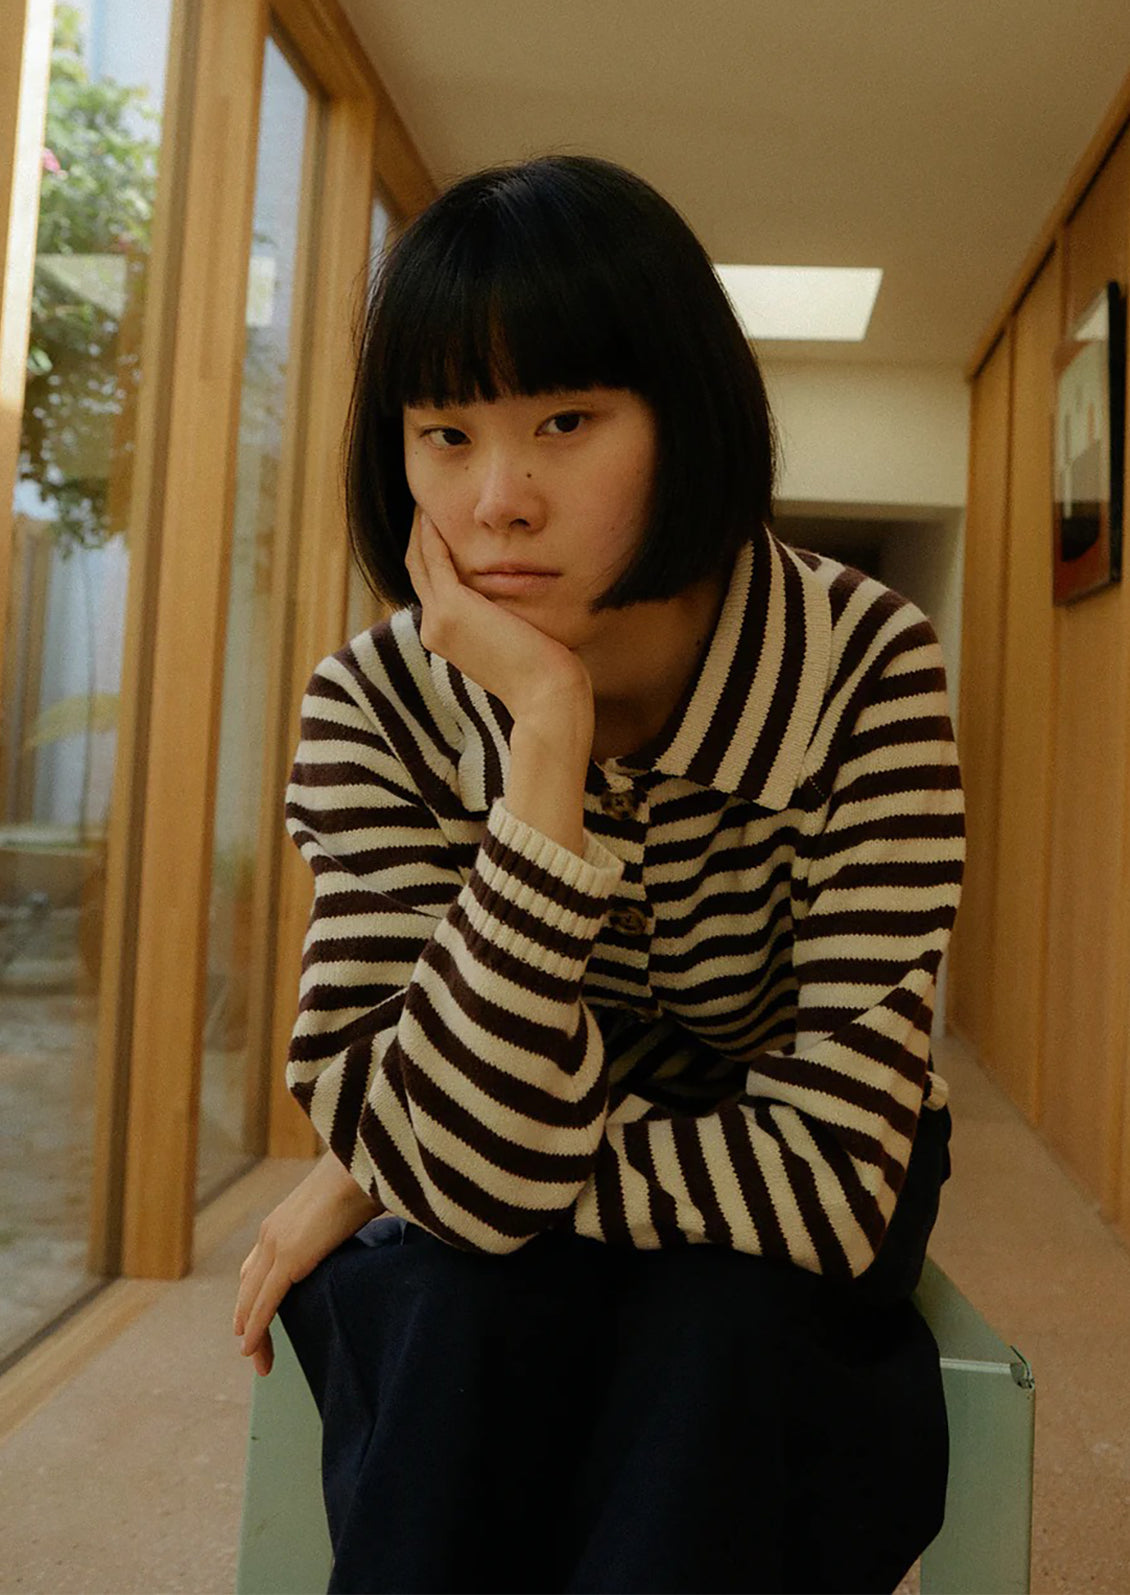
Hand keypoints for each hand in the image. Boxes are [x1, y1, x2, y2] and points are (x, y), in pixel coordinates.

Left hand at [233, 1152, 380, 1375]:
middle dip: (248, 1320)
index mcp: (281, 1222)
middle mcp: (270, 1234)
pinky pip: (265, 1303)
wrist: (364, 1165)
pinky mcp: (289, 1257)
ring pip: (252, 1300)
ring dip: (252, 1332)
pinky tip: (252, 1349)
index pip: (256, 1269)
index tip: (251, 1320)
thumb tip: (355, 1236)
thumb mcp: (341, 1211)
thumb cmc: (364, 1181)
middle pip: (248, 1288)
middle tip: (254, 1351)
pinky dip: (256, 1328)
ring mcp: (276, 1245)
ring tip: (256, 1359)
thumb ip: (336, 1229)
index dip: (252, 1297)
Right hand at [404, 508, 593, 736]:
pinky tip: (437, 514)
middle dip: (419, 537)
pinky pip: (435, 559)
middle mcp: (434, 629)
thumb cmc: (544, 672)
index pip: (432, 588)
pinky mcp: (452, 608)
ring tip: (426, 502)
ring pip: (420, 562)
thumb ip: (502, 619)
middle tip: (424, 506)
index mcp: (447, 637)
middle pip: (418, 571)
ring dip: (421, 530)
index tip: (438, 529)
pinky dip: (433, 535)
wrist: (546, 694)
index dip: (430, 556)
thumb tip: (515, 602)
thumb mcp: (514, 640)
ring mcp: (439, 620)